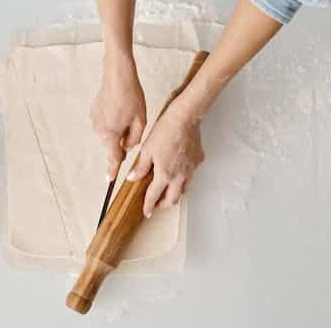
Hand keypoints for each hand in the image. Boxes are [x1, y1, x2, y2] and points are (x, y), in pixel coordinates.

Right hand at [91, 54, 146, 180]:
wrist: (117, 75)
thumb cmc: (130, 96)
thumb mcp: (140, 120)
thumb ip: (135, 139)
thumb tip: (128, 146)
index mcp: (111, 135)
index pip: (113, 158)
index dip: (113, 170)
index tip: (110, 180)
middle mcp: (99, 130)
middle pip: (112, 145)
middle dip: (121, 141)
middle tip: (132, 125)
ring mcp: (94, 121)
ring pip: (108, 134)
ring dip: (117, 130)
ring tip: (126, 113)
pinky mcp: (93, 113)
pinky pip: (104, 124)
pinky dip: (111, 121)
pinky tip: (118, 109)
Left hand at [127, 98, 203, 216]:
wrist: (185, 118)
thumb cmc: (165, 130)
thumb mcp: (147, 150)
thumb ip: (141, 167)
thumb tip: (133, 177)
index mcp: (165, 174)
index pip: (154, 196)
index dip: (149, 206)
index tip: (146, 211)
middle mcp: (180, 176)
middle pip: (172, 200)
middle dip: (163, 205)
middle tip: (156, 204)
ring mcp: (191, 170)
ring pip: (183, 190)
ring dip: (174, 194)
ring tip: (166, 191)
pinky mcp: (197, 162)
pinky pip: (190, 176)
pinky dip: (182, 180)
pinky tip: (177, 173)